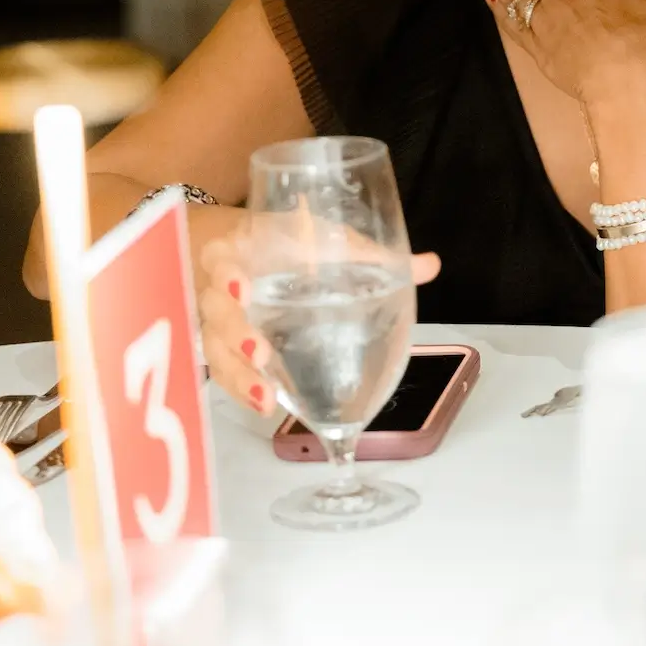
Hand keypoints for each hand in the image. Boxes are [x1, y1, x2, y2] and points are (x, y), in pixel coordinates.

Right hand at [199, 234, 440, 415]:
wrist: (233, 248)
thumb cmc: (282, 243)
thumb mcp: (322, 238)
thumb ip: (370, 255)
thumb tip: (429, 265)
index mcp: (240, 250)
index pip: (221, 259)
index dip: (226, 273)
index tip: (242, 287)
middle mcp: (219, 288)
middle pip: (216, 313)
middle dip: (236, 333)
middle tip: (261, 353)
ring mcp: (216, 322)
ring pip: (216, 350)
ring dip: (239, 375)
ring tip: (266, 396)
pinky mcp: (221, 348)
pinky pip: (223, 372)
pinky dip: (242, 390)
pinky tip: (266, 406)